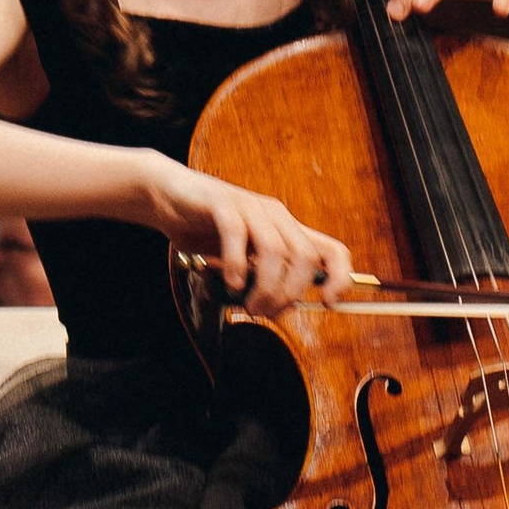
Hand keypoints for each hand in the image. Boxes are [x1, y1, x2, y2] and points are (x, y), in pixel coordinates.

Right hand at [135, 157, 355, 318]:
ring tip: (249, 305)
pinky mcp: (222, 202)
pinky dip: (237, 265)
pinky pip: (237, 235)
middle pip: (304, 258)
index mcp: (287, 231)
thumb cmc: (205, 231)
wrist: (168, 197)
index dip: (340, 278)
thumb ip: (263, 282)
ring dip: (265, 286)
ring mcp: (251, 206)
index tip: (328, 303)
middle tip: (264, 312)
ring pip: (274, 250)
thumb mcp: (241, 262)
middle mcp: (276, 216)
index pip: (332, 251)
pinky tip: (231, 283)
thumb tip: (284, 311)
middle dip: (288, 294)